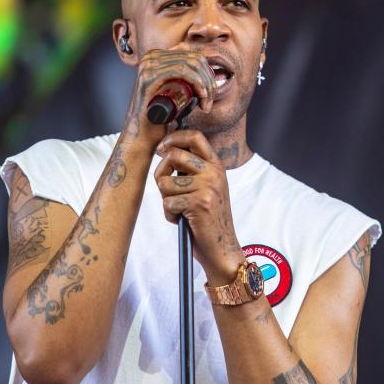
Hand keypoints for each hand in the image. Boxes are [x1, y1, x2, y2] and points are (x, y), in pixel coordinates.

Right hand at [123, 49, 215, 149]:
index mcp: (158, 56)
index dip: (208, 74)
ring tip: (206, 104)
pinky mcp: (150, 76)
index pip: (194, 57)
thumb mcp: (174, 91)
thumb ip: (184, 80)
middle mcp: (151, 56)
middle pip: (194, 60)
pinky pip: (182, 71)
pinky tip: (202, 96)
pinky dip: (197, 82)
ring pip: (191, 66)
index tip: (211, 93)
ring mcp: (149, 65)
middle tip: (209, 101)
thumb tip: (208, 73)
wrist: (142, 135)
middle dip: (208, 80)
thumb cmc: (159, 117)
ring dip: (205, 85)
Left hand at [153, 130, 244, 282]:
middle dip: (160, 172)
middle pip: (174, 155)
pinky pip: (167, 202)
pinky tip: (181, 220)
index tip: (161, 148)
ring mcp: (207, 187)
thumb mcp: (207, 187)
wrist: (222, 246)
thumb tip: (165, 150)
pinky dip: (169, 214)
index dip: (173, 138)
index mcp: (216, 165)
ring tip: (178, 209)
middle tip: (165, 187)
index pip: (195, 136)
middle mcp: (214, 172)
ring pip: (165, 182)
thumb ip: (192, 169)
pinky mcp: (199, 203)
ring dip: (165, 199)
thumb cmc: (209, 218)